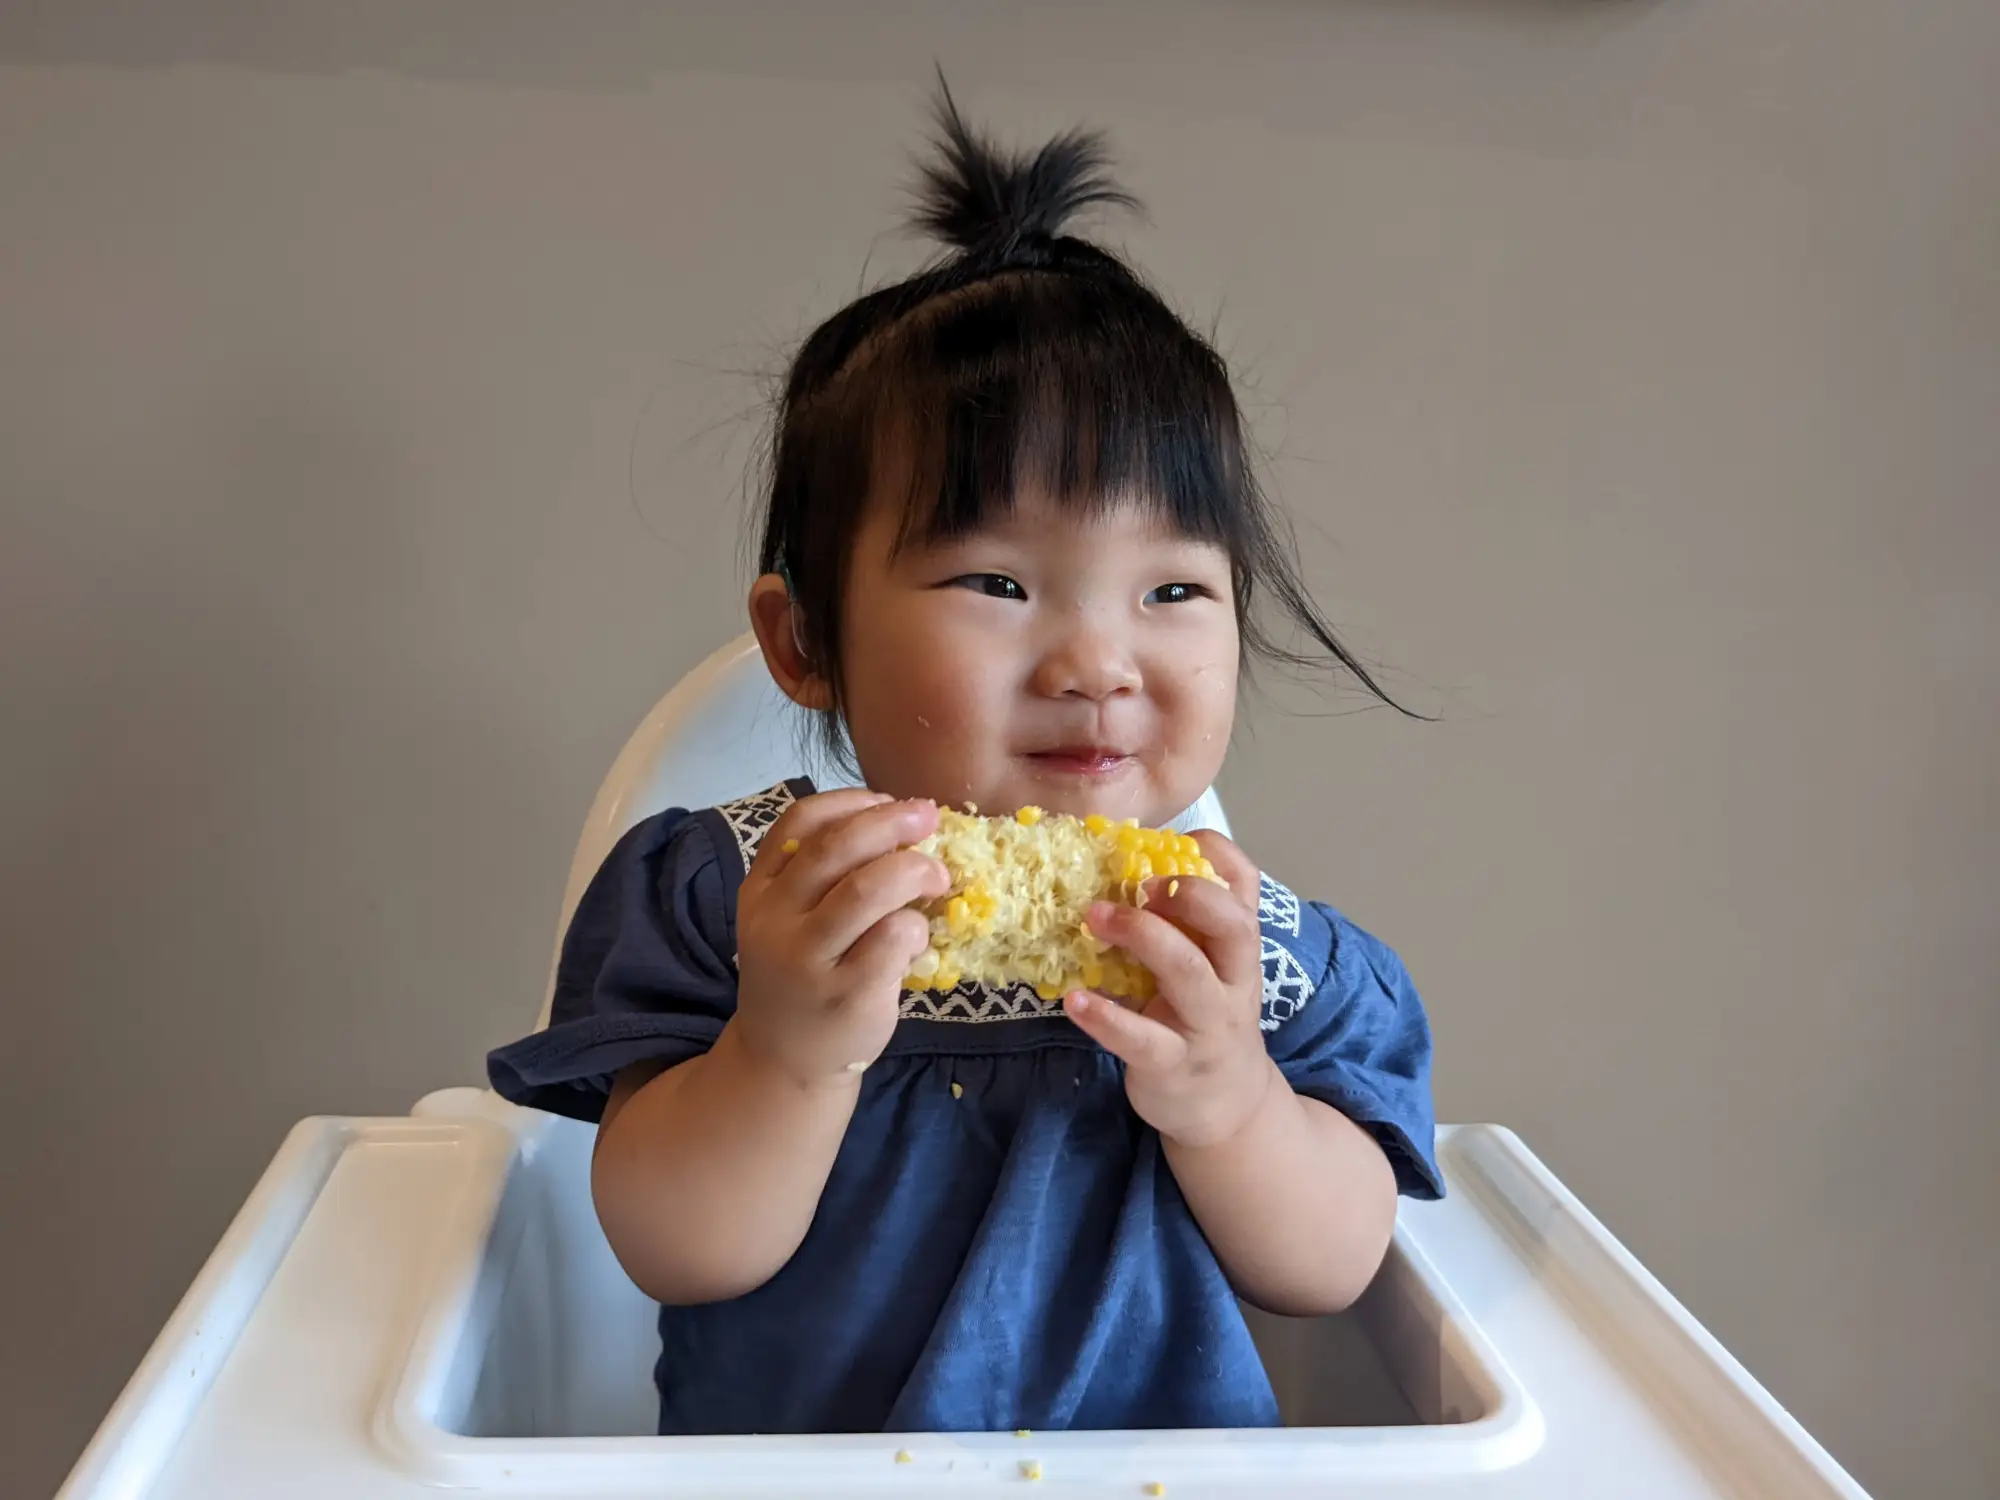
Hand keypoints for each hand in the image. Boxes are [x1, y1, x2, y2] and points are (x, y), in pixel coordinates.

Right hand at [731, 790, 947, 1088]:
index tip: (888, 801)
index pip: (798, 823)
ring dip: (914, 870)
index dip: (851, 802)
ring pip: (868, 889)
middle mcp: (776, 920)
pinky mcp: (846, 994)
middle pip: (837, 847)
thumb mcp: (789, 919)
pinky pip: (894, 938)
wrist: (785, 1057)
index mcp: (760, 890)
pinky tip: (917, 936)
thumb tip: (903, 822)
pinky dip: (917, 926)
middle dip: (892, 823)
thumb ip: (826, 875)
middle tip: (928, 818)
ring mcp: (808, 959)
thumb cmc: (803, 973)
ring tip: (937, 877)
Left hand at [1065, 830, 1276, 1148]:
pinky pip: (1142, 1038)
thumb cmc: (1204, 1018)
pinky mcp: (1174, 1064)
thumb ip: (1182, 923)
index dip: (1220, 858)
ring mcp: (1207, 1024)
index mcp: (1237, 949)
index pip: (1248, 891)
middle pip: (1232, 927)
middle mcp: (1234, 981)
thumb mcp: (1209, 968)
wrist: (1226, 1105)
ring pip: (1189, 974)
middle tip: (1138, 883)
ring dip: (1141, 937)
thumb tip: (1120, 864)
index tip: (1179, 841)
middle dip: (1187, 895)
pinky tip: (1075, 999)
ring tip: (1094, 917)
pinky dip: (1106, 1016)